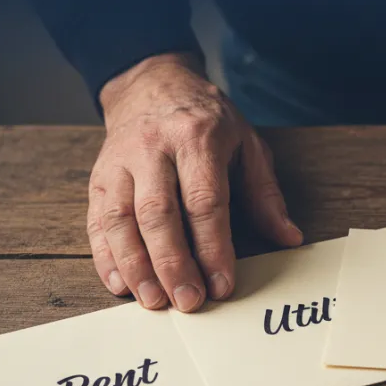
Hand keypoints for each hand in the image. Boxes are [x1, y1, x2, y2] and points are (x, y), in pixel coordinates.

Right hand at [89, 52, 302, 310]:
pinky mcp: (98, 177)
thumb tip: (288, 237)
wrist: (152, 85)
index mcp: (196, 139)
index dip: (213, 248)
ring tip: (154, 301)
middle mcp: (152, 149)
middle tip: (189, 301)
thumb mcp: (247, 145)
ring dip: (136, 266)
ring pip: (121, 220)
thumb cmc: (206, 121)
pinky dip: (105, 256)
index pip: (204, 201)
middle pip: (158, 214)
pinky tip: (120, 284)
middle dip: (173, 264)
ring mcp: (120, 163)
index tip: (222, 284)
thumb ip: (265, 194)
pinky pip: (96, 220)